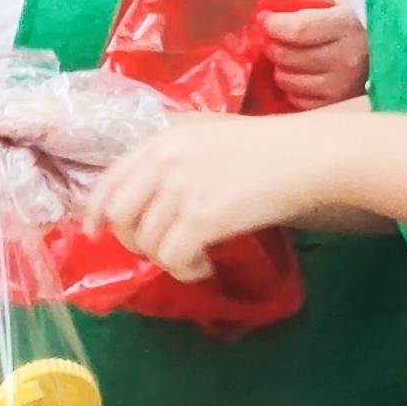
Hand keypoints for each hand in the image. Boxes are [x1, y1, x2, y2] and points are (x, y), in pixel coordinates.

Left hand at [88, 112, 341, 282]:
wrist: (310, 155)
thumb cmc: (269, 146)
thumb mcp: (209, 134)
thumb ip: (174, 155)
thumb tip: (148, 192)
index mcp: (163, 139)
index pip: (109, 180)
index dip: (96, 212)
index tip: (97, 232)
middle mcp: (164, 160)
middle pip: (118, 215)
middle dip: (133, 241)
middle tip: (161, 249)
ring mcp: (182, 188)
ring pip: (145, 242)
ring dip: (165, 260)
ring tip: (193, 260)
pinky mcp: (204, 216)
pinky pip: (172, 258)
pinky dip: (184, 271)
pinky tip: (202, 268)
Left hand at [259, 0, 366, 110]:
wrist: (400, 47)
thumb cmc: (364, 20)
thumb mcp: (341, 3)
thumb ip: (308, 6)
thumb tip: (271, 11)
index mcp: (347, 27)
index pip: (298, 30)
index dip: (273, 25)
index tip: (264, 19)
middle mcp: (347, 59)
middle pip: (289, 57)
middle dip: (273, 46)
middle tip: (273, 39)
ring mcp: (343, 86)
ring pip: (289, 81)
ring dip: (281, 68)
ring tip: (288, 58)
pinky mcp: (339, 103)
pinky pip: (300, 101)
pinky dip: (293, 89)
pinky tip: (300, 76)